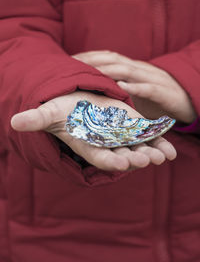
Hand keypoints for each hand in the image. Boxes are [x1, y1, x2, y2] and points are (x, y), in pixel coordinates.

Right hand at [11, 91, 175, 171]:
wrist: (79, 100)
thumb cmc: (63, 107)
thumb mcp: (51, 111)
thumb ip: (37, 118)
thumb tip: (13, 122)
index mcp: (87, 143)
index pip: (98, 155)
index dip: (108, 159)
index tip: (119, 162)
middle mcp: (106, 144)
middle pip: (121, 154)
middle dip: (133, 158)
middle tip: (144, 160)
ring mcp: (121, 136)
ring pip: (138, 147)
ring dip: (151, 152)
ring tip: (163, 155)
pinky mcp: (131, 126)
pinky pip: (147, 136)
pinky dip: (159, 141)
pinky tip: (170, 147)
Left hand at [73, 51, 196, 122]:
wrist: (186, 98)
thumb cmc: (155, 97)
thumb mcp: (134, 89)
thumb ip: (117, 87)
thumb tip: (93, 90)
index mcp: (132, 68)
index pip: (107, 58)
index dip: (88, 57)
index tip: (68, 60)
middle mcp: (139, 69)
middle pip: (113, 61)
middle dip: (91, 61)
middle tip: (71, 65)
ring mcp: (151, 79)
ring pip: (128, 71)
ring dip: (108, 71)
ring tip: (90, 73)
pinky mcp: (163, 92)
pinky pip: (148, 88)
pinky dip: (135, 87)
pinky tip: (122, 86)